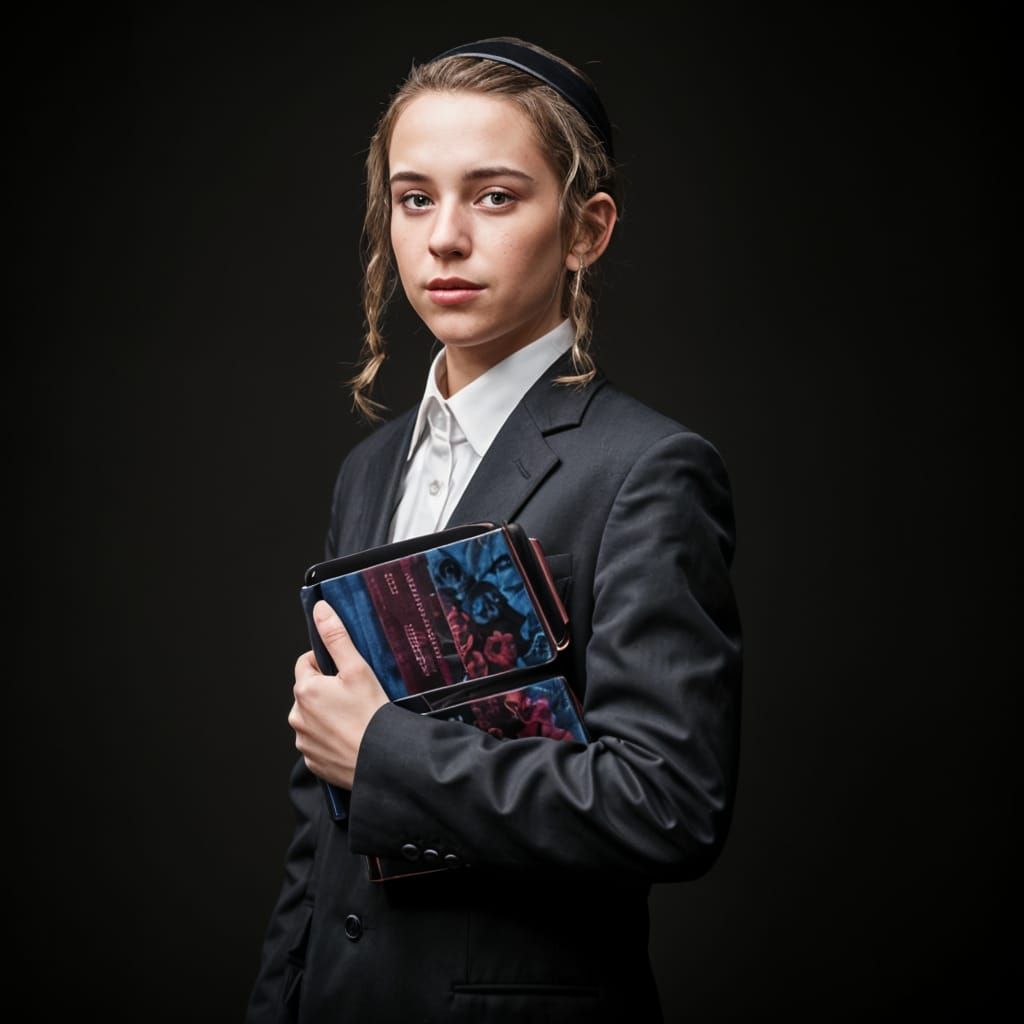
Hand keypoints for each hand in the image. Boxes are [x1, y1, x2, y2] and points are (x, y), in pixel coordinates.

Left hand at [289, 600, 388, 789]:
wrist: (382, 760)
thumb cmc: (371, 714)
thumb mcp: (357, 668)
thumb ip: (336, 637)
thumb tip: (320, 610)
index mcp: (305, 691)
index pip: (306, 664)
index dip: (326, 663)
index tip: (345, 672)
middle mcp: (297, 717)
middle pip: (309, 692)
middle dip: (327, 690)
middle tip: (354, 695)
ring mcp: (304, 742)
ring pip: (312, 718)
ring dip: (327, 715)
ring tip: (354, 718)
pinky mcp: (313, 762)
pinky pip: (318, 743)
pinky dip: (331, 738)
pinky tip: (351, 737)